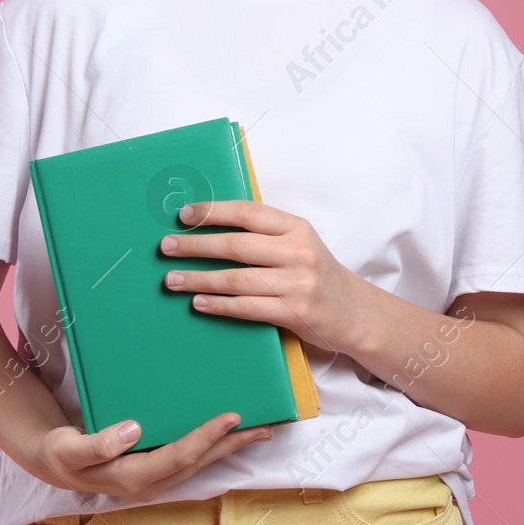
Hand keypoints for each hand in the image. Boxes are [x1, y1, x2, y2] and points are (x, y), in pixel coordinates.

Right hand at [33, 413, 272, 502]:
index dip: (207, 436)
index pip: (180, 456)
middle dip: (232, 443)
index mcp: (134, 477)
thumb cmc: (61, 454)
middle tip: (264, 424)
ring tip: (258, 429)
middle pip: (200, 462)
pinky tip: (224, 433)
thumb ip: (97, 444)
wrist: (55, 463)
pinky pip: (190, 456)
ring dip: (229, 446)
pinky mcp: (154, 466)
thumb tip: (133, 430)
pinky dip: (211, 444)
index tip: (231, 417)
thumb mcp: (69, 449)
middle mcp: (151, 481)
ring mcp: (155, 476)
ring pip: (200, 461)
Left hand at [159, 199, 368, 355]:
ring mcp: (298, 283)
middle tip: (165, 247)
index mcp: (296, 228)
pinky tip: (198, 303)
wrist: (358, 313)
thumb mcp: (300, 243)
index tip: (183, 215)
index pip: (248, 213)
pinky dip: (219, 305)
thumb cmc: (317, 274)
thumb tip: (211, 226)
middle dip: (195, 245)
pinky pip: (247, 308)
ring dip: (199, 279)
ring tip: (172, 280)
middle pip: (236, 246)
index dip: (212, 211)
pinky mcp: (295, 312)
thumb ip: (266, 234)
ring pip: (237, 279)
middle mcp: (298, 252)